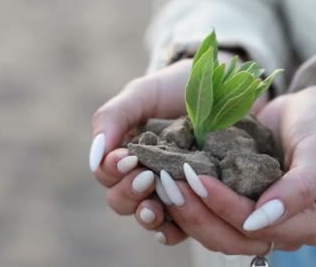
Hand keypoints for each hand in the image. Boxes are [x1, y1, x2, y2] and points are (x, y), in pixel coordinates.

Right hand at [90, 59, 191, 244]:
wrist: (221, 83)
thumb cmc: (175, 87)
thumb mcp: (141, 95)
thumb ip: (112, 118)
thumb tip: (93, 158)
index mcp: (125, 152)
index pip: (106, 173)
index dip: (112, 170)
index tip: (128, 158)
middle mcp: (142, 176)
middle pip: (120, 200)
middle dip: (128, 192)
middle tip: (146, 178)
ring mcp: (168, 191)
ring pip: (145, 216)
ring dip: (146, 215)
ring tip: (156, 207)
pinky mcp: (196, 202)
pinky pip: (178, 228)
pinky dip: (170, 231)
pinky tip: (171, 227)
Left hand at [162, 85, 315, 252]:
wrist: (315, 109)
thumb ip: (299, 187)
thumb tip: (260, 220)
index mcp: (310, 224)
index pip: (258, 228)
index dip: (226, 207)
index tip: (198, 181)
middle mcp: (282, 229)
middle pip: (231, 238)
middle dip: (197, 213)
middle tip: (168, 184)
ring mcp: (258, 219)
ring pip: (215, 231)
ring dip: (186, 210)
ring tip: (162, 183)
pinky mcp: (239, 205)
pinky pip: (210, 214)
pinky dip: (188, 202)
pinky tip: (166, 182)